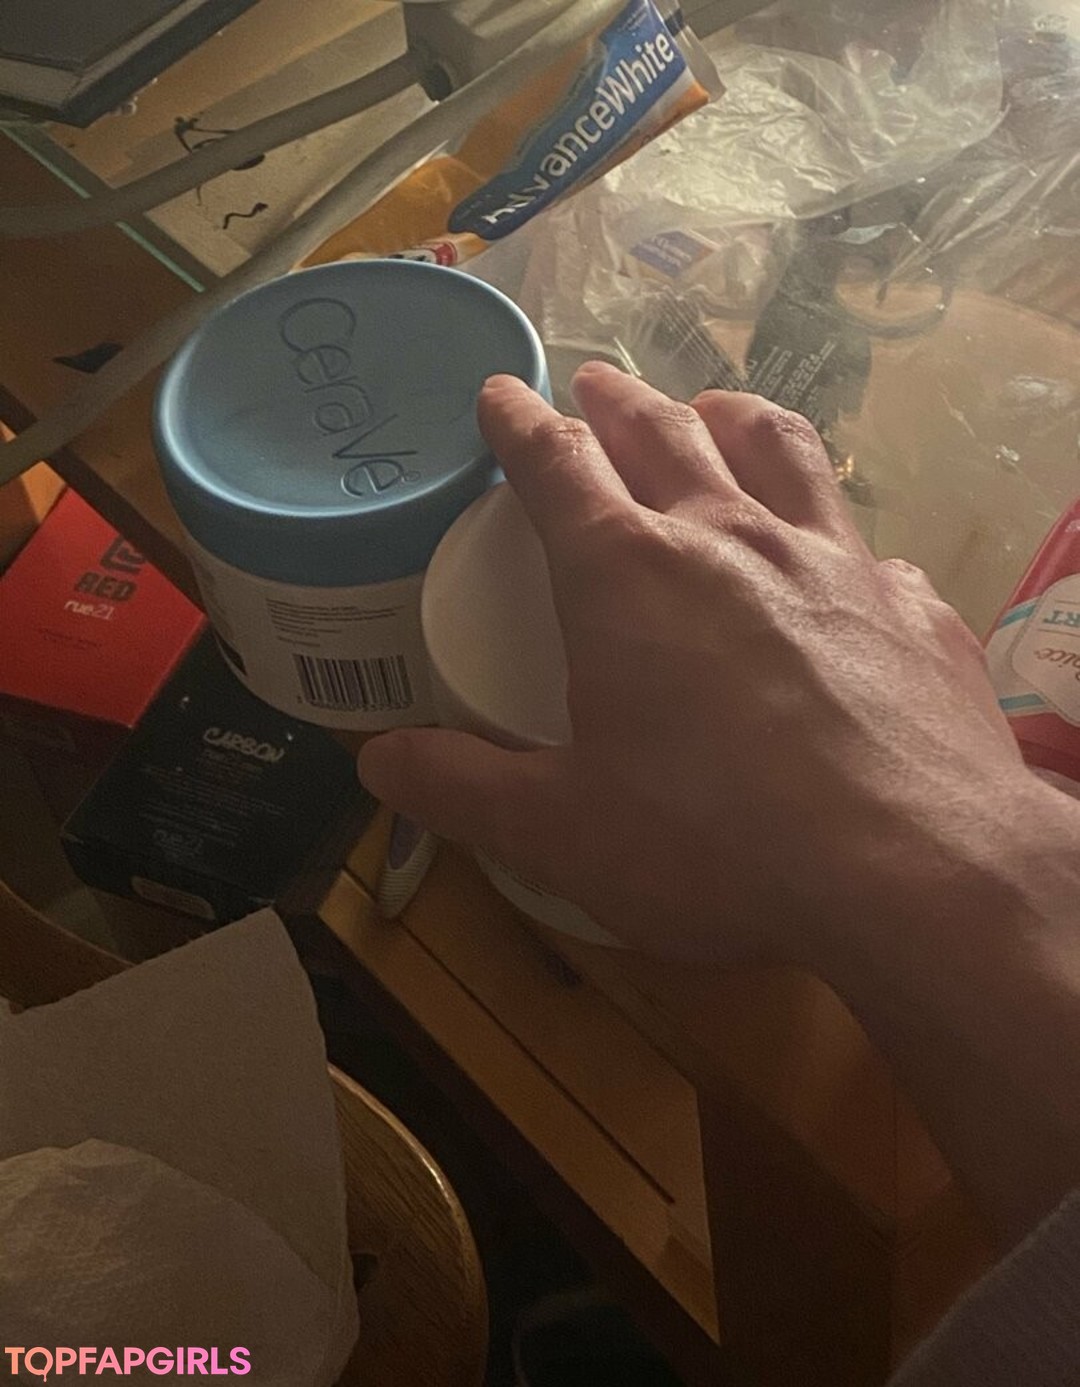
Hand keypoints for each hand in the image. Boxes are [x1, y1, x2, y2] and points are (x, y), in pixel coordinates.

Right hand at [359, 363, 1026, 963]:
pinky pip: (864, 541)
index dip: (519, 422)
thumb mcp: (562, 832)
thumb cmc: (715, 843)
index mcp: (627, 574)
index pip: (556, 464)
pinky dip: (832, 532)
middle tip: (595, 385)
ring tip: (711, 413)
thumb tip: (376, 763)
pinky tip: (838, 566)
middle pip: (664, 429)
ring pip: (777, 446)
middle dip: (618, 401)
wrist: (915, 869)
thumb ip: (464, 789)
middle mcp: (730, 536)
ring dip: (731, 418)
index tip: (501, 392)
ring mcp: (834, 559)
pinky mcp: (914, 603)